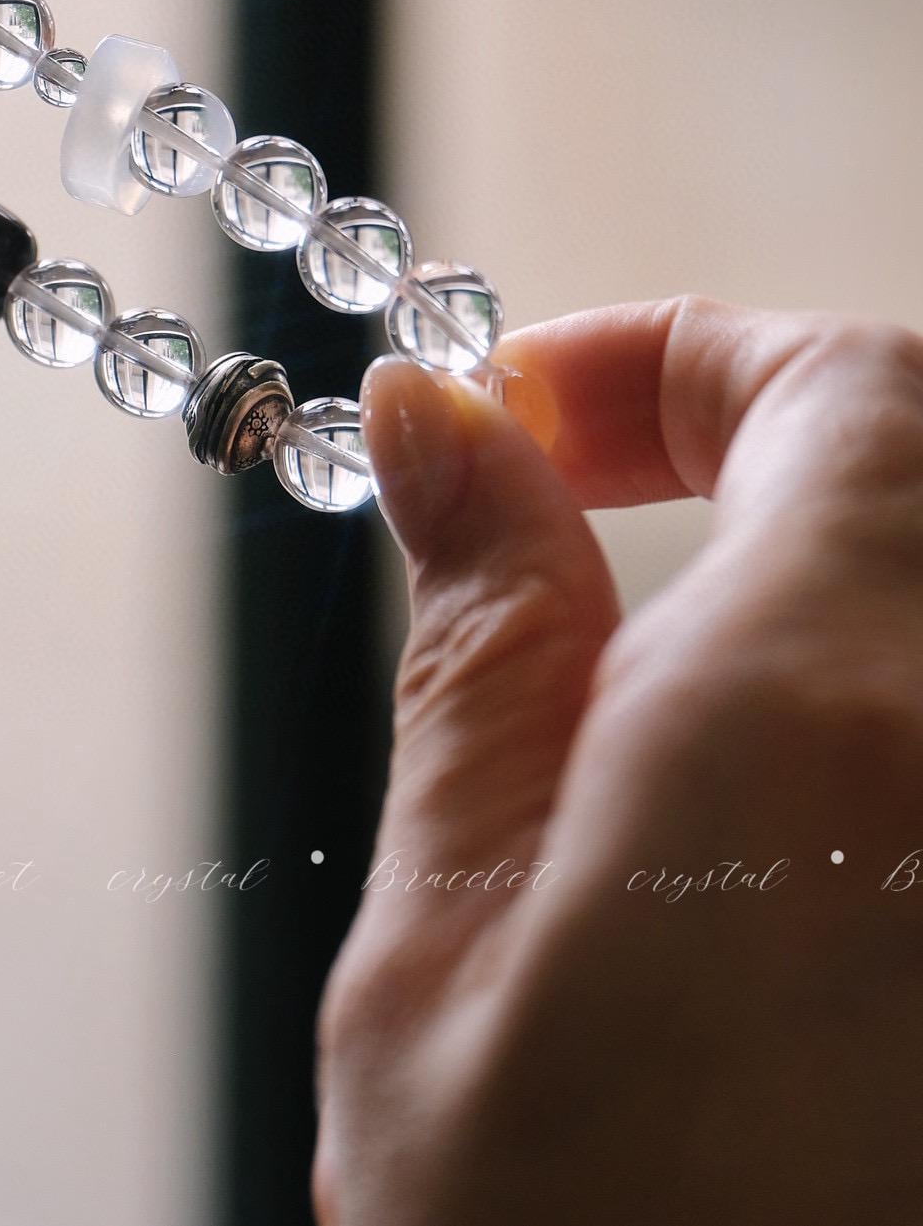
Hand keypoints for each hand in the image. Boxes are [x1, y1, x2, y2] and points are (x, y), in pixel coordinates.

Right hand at [315, 296, 922, 1223]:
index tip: (518, 415)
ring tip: (660, 670)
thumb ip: (479, 652)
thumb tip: (443, 428)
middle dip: (764, 431)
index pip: (833, 384)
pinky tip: (764, 805)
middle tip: (584, 501)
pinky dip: (875, 694)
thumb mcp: (447, 959)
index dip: (672, 358)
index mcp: (834, 726)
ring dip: (828, 561)